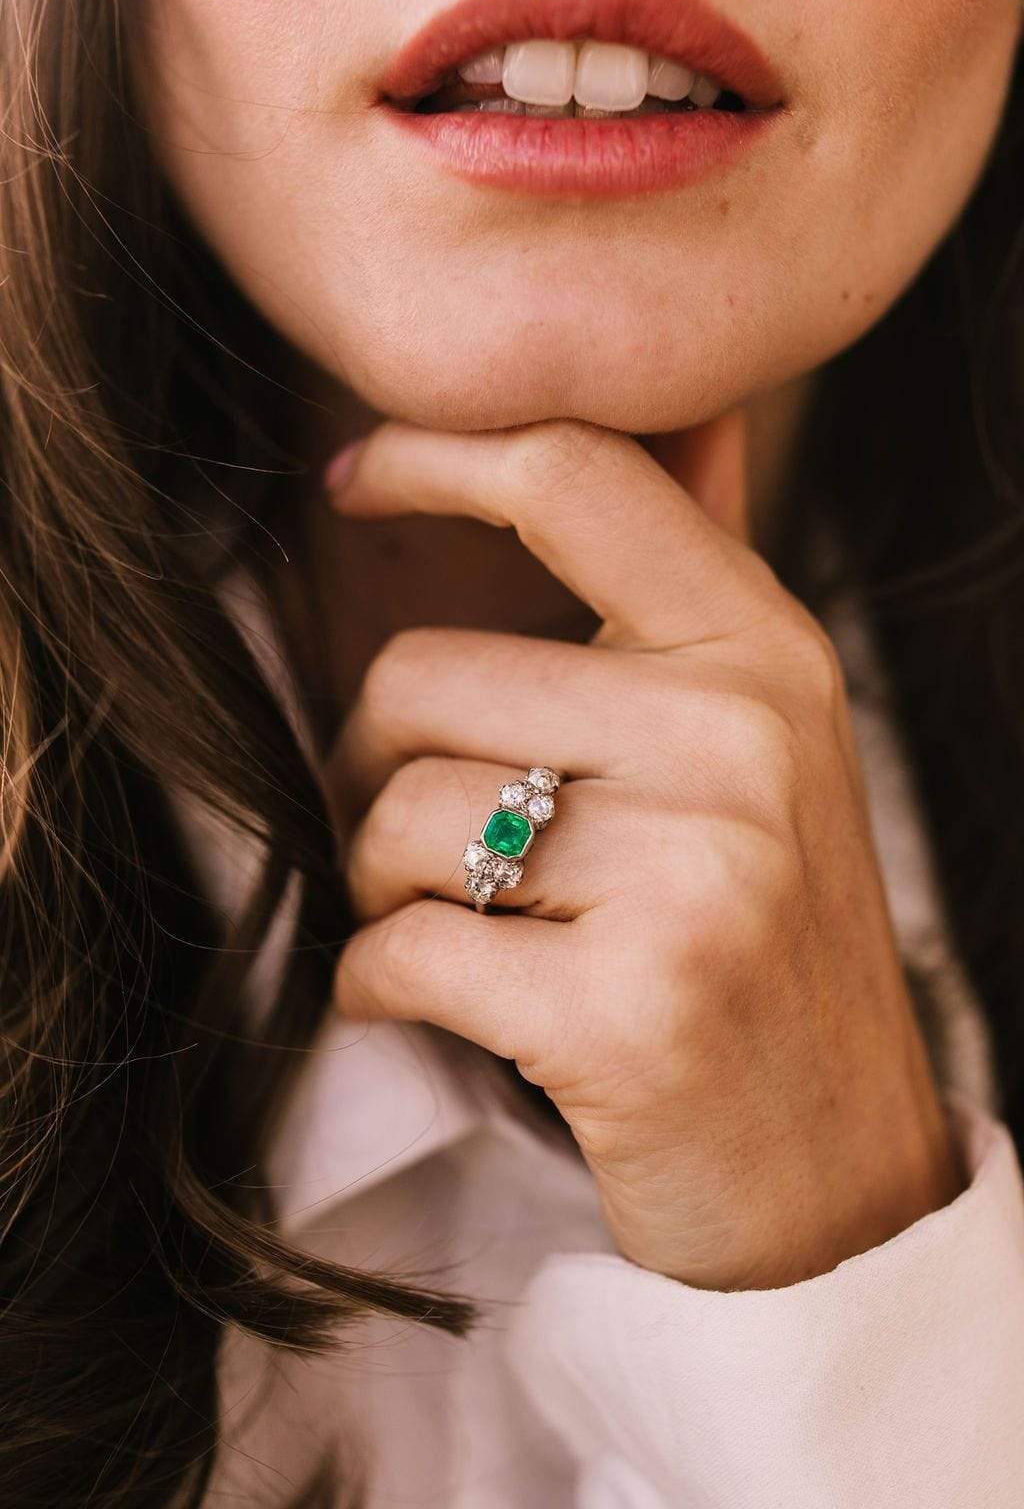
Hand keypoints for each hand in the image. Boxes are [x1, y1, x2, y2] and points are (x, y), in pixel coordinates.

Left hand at [323, 415, 962, 1290]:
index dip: (434, 456)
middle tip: (420, 841)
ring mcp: (695, 876)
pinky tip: (426, 1004)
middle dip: (371, 769)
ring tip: (452, 927)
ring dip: (376, 887)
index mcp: (766, 653)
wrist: (837, 1173)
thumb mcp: (765, 746)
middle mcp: (742, 740)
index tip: (352, 483)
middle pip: (415, 678)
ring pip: (394, 818)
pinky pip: (396, 950)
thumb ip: (699, 588)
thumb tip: (688, 418)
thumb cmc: (763, 942)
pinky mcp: (630, 1012)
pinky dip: (372, 984)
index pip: (575, 479)